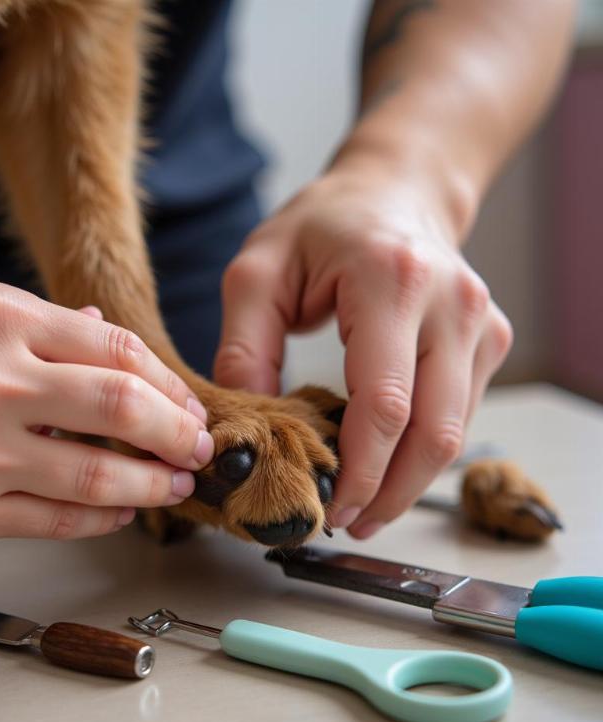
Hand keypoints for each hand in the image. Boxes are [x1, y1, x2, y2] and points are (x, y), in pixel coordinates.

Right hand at [0, 282, 212, 544]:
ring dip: (153, 485)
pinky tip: (122, 510)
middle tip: (199, 447)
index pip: (117, 350)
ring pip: (98, 476)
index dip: (168, 383)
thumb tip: (112, 340)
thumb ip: (50, 328)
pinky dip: (104, 517)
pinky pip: (57, 520)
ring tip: (176, 483)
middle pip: (122, 409)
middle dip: (179, 434)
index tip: (186, 404)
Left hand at [213, 152, 511, 537]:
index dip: (360, 470)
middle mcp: (451, 305)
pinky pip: (459, 415)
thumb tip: (242, 428)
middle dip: (389, 493)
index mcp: (391, 281)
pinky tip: (383, 463)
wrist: (395, 189)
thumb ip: (243, 346)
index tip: (328, 509)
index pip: (386, 402)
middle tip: (345, 522)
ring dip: (408, 482)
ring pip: (455, 433)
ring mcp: (480, 324)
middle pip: (434, 432)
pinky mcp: (488, 341)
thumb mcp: (257, 270)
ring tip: (362, 505)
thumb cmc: (323, 225)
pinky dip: (421, 451)